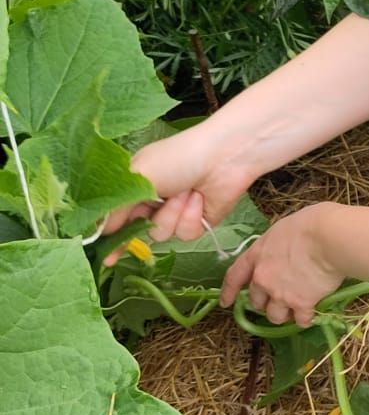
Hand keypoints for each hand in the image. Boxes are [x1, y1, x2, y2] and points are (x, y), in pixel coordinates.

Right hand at [101, 124, 254, 264]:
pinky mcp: (196, 223)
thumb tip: (99, 231)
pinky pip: (184, 234)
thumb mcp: (139, 176)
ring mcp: (174, 214)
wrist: (223, 157)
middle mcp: (152, 202)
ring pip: (161, 234)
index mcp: (134, 186)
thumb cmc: (178, 157)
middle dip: (148, 217)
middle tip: (160, 200)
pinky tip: (198, 199)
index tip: (106, 257)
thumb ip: (115, 206)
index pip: (115, 217)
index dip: (110, 236)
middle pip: (138, 230)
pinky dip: (191, 217)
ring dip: (173, 213)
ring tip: (185, 192)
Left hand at [220, 204, 342, 326]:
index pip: (234, 277)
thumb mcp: (282, 230)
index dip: (228, 292)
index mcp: (256, 256)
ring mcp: (281, 293)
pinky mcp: (302, 303)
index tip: (226, 303)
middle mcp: (263, 278)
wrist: (329, 238)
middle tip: (278, 300)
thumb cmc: (310, 225)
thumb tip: (285, 251)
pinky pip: (301, 320)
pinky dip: (305, 319)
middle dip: (265, 303)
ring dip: (284, 314)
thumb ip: (276, 247)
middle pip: (256, 301)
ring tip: (295, 310)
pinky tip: (312, 314)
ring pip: (275, 316)